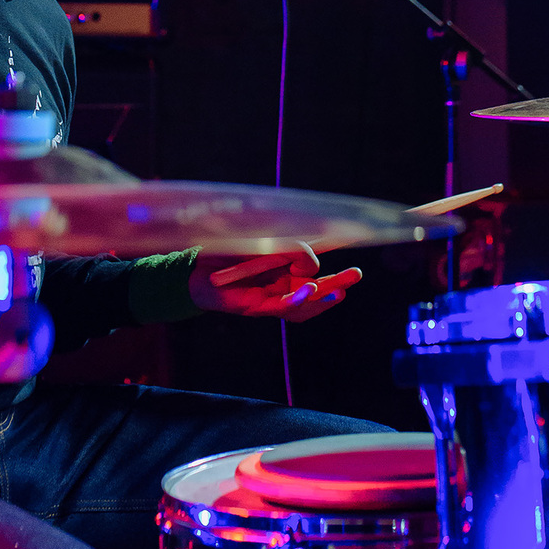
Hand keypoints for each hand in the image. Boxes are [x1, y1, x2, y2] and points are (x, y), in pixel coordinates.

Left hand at [188, 243, 362, 322]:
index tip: (351, 261)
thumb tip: (311, 265)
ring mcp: (268, 299)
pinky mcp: (254, 307)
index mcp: (285, 270)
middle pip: (314, 290)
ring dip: (319, 298)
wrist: (192, 263)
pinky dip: (295, 300)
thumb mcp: (264, 240)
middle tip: (356, 276)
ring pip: (300, 304)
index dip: (332, 268)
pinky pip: (279, 307)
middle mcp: (280, 286)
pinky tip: (306, 291)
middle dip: (336, 285)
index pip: (315, 270)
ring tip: (337, 291)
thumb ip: (290, 249)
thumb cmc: (227, 249)